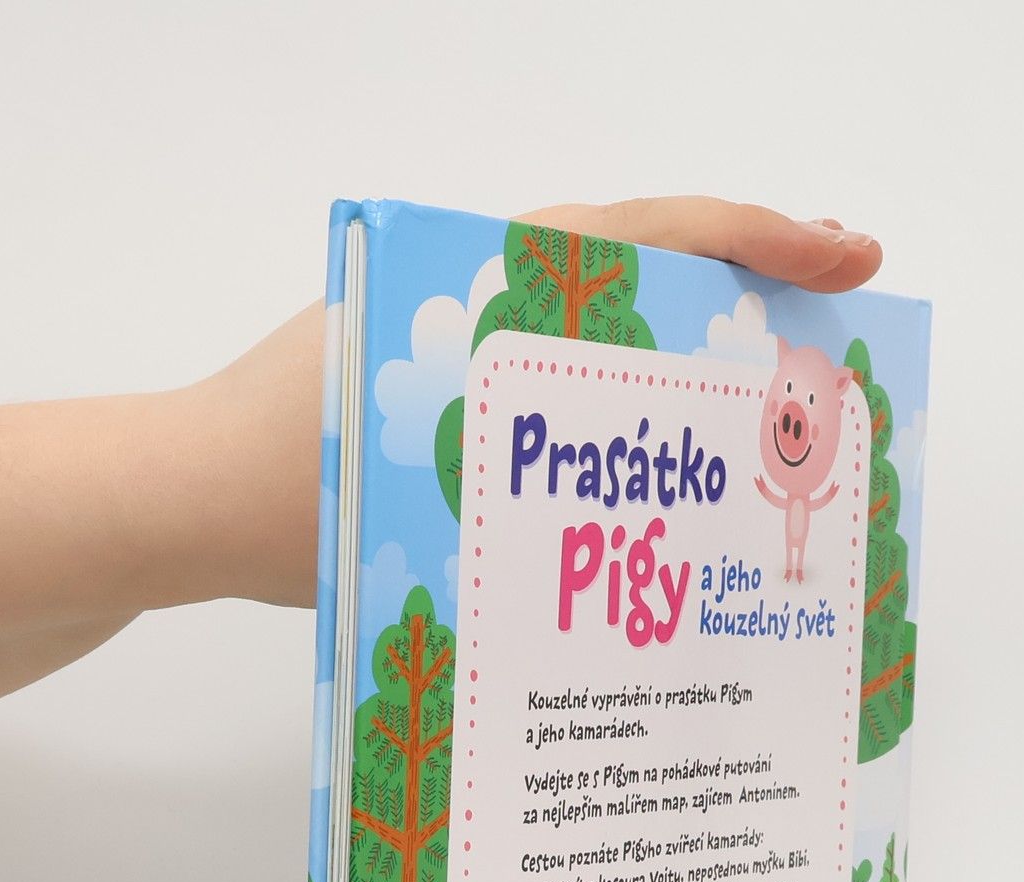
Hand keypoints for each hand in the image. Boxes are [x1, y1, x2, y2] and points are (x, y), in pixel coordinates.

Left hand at [195, 198, 882, 607]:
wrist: (176, 505)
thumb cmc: (282, 483)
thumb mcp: (425, 452)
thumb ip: (533, 440)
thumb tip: (668, 463)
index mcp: (487, 276)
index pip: (651, 235)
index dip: (760, 242)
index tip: (847, 258)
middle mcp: (482, 295)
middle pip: (643, 271)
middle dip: (746, 290)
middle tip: (839, 318)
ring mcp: (460, 344)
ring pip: (606, 332)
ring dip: (689, 356)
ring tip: (774, 397)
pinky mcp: (442, 399)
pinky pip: (557, 389)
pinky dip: (619, 411)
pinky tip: (662, 466)